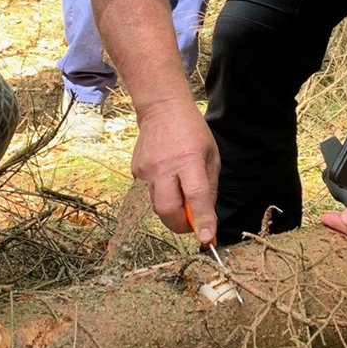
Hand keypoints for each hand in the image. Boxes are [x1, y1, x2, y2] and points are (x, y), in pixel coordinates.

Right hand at [131, 101, 220, 242]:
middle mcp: (164, 166)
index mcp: (188, 159)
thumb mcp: (211, 155)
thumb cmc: (192, 132)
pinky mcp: (135, 170)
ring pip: (157, 205)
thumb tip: (205, 217)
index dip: (202, 220)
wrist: (162, 109)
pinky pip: (149, 193)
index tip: (207, 238)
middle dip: (180, 225)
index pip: (195, 196)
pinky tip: (166, 175)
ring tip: (180, 192)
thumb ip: (209, 188)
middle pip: (167, 210)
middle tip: (191, 224)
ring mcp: (146, 169)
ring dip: (171, 209)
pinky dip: (161, 193)